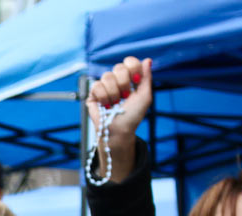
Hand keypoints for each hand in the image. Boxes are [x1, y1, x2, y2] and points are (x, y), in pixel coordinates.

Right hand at [85, 56, 152, 183]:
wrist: (119, 130)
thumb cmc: (133, 116)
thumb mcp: (145, 96)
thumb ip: (146, 78)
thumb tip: (148, 59)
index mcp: (129, 78)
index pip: (129, 61)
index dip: (133, 67)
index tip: (136, 81)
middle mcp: (117, 80)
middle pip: (119, 67)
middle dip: (124, 84)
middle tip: (125, 97)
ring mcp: (104, 86)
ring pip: (107, 76)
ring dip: (114, 93)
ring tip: (115, 104)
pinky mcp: (93, 93)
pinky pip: (97, 85)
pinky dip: (104, 97)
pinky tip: (106, 105)